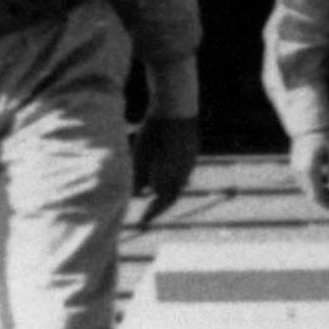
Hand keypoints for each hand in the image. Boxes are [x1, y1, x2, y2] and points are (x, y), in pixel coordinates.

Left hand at [132, 108, 202, 225]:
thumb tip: (136, 195)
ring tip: (152, 190)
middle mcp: (185, 173)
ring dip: (165, 188)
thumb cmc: (154, 132)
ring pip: (178, 182)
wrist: (176, 107)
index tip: (142, 222)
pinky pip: (182, 169)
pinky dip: (170, 175)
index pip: (163, 203)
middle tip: (148, 209)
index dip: (152, 213)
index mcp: (173, 176)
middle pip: (172, 194)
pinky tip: (162, 169)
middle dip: (159, 203)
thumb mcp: (140, 157)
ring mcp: (191, 161)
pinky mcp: (192, 150)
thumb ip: (138, 179)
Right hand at [288, 127, 328, 212]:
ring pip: (309, 190)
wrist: (309, 123)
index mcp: (310, 170)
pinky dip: (317, 186)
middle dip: (327, 200)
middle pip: (312, 195)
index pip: (318, 195)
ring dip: (322, 193)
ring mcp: (296, 170)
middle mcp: (300, 172)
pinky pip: (306, 182)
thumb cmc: (326, 136)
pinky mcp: (296, 167)